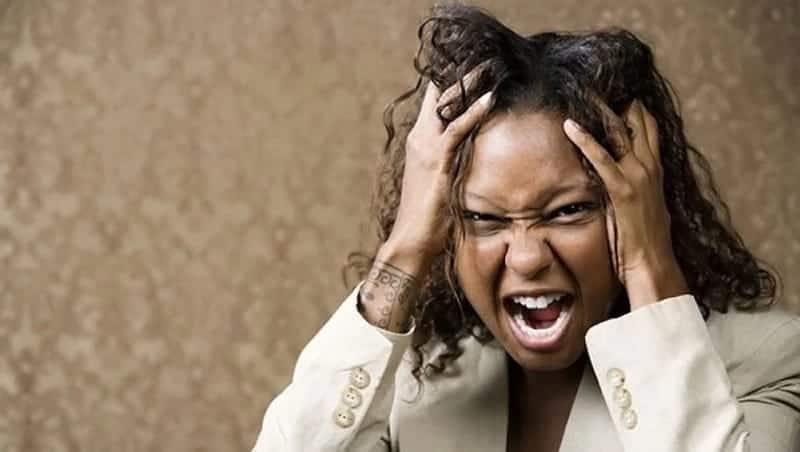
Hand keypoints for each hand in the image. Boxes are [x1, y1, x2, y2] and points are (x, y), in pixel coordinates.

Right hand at [360, 74, 491, 330]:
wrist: (410, 240)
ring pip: (448, 107)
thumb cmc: (426, 219)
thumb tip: (467, 163)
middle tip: (483, 62)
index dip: (451, 89)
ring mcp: (426, 149)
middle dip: (460, 79)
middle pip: (439, 98)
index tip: (472, 75)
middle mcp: (420, 141)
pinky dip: (474, 111)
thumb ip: (449, 167)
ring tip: (489, 68)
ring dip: (469, 86)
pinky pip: (458, 129)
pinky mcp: (438, 161)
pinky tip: (489, 98)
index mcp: (420, 145)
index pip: (434, 107)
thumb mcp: (439, 185)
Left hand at [562, 100, 687, 308]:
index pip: (648, 129)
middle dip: (619, 101)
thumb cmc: (645, 242)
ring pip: (621, 133)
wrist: (654, 264)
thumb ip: (634, 189)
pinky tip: (570, 126)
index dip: (635, 109)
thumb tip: (621, 183)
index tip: (620, 91)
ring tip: (583, 91)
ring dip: (601, 111)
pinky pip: (601, 159)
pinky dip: (585, 140)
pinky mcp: (622, 190)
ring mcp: (638, 177)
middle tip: (599, 81)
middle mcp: (649, 168)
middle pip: (636, 123)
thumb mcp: (643, 207)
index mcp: (654, 171)